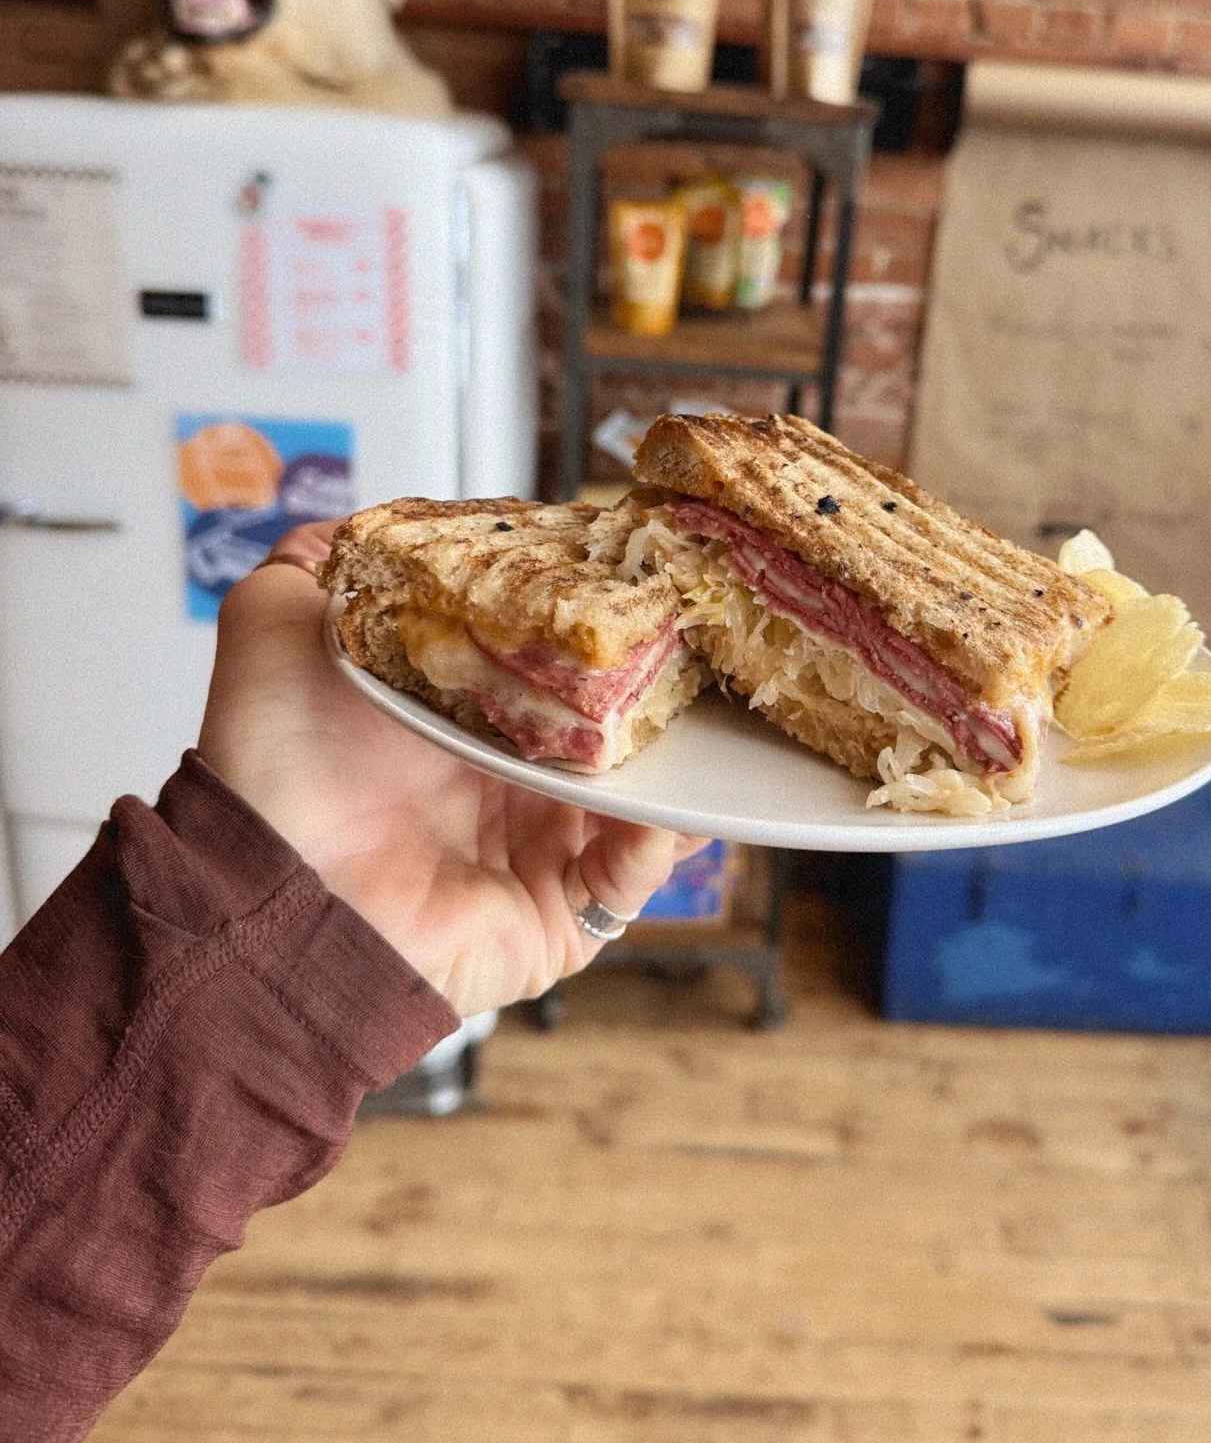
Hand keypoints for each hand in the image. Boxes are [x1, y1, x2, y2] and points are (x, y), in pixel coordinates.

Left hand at [196, 521, 694, 1015]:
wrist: (275, 875)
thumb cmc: (271, 760)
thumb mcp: (274, 623)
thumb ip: (311, 561)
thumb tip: (349, 524)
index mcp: (458, 722)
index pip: (551, 669)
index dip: (594, 630)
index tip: (639, 582)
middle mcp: (502, 786)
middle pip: (607, 732)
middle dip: (655, 692)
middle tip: (700, 647)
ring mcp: (534, 852)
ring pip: (640, 800)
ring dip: (680, 763)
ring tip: (709, 720)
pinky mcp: (555, 918)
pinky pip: (632, 876)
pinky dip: (663, 838)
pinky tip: (672, 801)